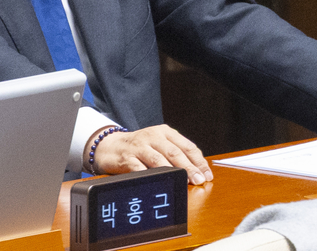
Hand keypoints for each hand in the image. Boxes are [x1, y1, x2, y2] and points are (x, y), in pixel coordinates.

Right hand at [88, 124, 213, 183]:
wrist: (110, 145)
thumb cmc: (139, 147)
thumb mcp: (158, 144)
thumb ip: (174, 153)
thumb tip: (196, 171)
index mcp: (165, 132)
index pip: (187, 146)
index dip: (199, 161)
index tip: (207, 174)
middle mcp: (153, 136)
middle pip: (175, 153)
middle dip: (189, 168)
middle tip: (199, 180)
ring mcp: (139, 146)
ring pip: (159, 159)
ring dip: (173, 173)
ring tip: (184, 183)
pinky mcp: (126, 157)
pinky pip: (139, 168)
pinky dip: (150, 176)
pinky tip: (158, 184)